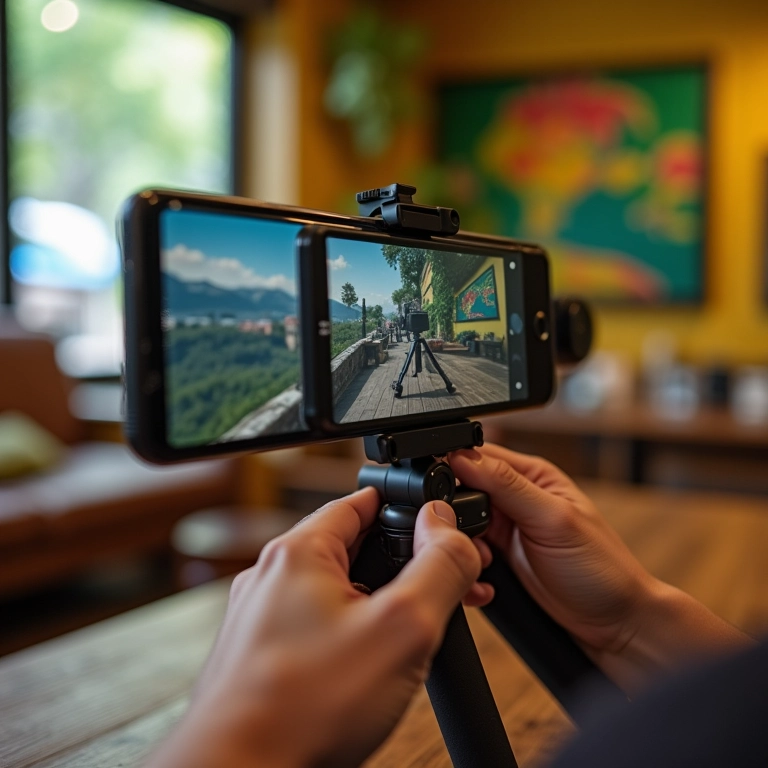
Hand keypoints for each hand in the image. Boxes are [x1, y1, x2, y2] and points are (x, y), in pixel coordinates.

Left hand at [147, 487, 484, 767]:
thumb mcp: (400, 627)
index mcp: (298, 552)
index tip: (440, 522)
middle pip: (353, 547)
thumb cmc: (304, 708)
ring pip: (338, 590)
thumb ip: (436, 567)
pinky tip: (379, 660)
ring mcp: (265, 618)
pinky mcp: (264, 655)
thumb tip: (447, 524)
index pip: (361, 501)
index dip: (408, 507)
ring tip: (422, 626)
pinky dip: (355, 630)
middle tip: (447, 585)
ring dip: (383, 600)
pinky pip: (320, 625)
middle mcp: (273, 578)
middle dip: (405, 562)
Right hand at [449, 444, 750, 690]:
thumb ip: (507, 486)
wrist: (614, 625)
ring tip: (484, 564)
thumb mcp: (553, 519)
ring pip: (457, 526)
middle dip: (455, 516)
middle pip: (460, 491)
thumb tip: (463, 457)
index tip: (444, 495)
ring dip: (461, 547)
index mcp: (531, 475)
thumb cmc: (601, 568)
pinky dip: (465, 569)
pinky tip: (483, 583)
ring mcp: (504, 530)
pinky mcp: (497, 559)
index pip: (478, 456)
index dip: (455, 469)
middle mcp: (514, 498)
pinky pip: (464, 555)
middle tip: (470, 540)